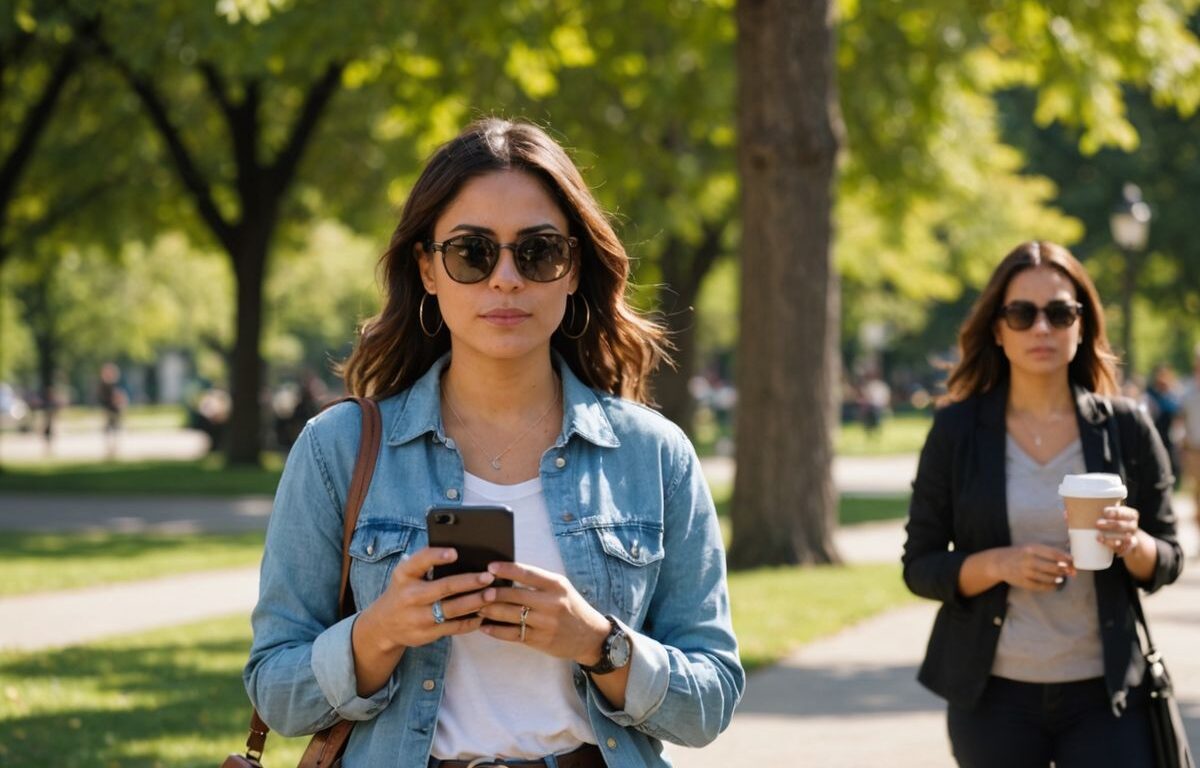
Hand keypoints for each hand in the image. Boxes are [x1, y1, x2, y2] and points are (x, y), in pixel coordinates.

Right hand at [358, 547, 492, 650]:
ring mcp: (419, 617)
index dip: (437, 556)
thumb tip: (458, 553)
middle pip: (444, 587)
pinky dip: (471, 621)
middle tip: (488, 577)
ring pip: (452, 609)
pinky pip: (454, 627)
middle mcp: (410, 596)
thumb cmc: (402, 591)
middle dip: (469, 582)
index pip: (420, 561)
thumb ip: (425, 563)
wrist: (384, 625)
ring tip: (492, 595)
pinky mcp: (427, 634)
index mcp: (404, 575)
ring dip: (475, 602)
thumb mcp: (405, 574)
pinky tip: (484, 614)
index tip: (455, 552)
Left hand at [476, 561, 609, 665]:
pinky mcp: (540, 640)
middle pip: (514, 596)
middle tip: (476, 590)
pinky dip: (496, 631)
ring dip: (490, 611)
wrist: (591, 636)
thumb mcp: (561, 588)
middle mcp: (551, 603)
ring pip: (510, 615)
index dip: (506, 569)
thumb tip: (506, 575)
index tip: (490, 567)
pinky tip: (484, 627)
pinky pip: (513, 634)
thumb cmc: (571, 607)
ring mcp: (546, 623)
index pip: (527, 573)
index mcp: (556, 585)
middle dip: (492, 593)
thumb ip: (538, 582)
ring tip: (476, 607)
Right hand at [991, 544, 1075, 591]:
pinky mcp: (1023, 582)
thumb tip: (1070, 559)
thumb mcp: (1031, 547)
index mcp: (1031, 548)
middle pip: (1053, 567)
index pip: (1053, 553)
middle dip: (1064, 570)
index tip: (1072, 562)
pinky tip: (1053, 585)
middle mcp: (1028, 560)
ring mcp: (1025, 572)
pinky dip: (1050, 586)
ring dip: (1058, 579)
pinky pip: (1041, 586)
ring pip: (1048, 578)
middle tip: (1069, 572)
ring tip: (1060, 578)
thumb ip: (1048, 551)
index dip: (1065, 559)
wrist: (999, 563)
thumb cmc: (1019, 553)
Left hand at [1096, 504, 1140, 557]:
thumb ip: (1095, 511)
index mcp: (1130, 515)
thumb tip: (1070, 512)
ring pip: (1124, 538)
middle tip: (1097, 523)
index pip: (1126, 512)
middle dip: (1110, 524)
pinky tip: (1107, 547)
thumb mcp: (1109, 515)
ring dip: (1111, 538)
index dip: (1117, 512)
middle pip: (1122, 525)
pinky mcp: (1127, 548)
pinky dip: (1115, 547)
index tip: (1105, 511)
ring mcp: (1131, 537)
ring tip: (1098, 537)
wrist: (1126, 538)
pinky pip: (1124, 549)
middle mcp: (1132, 526)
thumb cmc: (1112, 521)